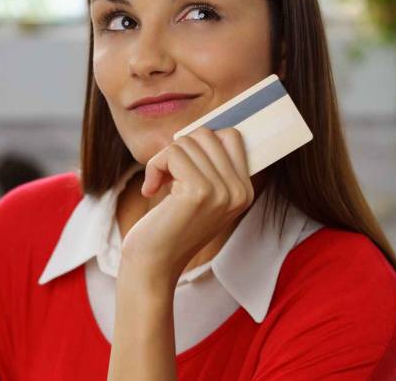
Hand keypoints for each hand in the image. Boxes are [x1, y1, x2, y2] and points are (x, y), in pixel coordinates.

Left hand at [119, 126, 254, 280]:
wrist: (153, 265)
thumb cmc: (169, 229)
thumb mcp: (198, 196)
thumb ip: (208, 167)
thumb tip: (202, 129)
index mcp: (244, 192)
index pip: (231, 137)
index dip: (199, 142)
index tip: (180, 165)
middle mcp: (239, 191)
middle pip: (207, 134)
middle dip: (178, 149)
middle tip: (166, 175)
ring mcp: (222, 192)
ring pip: (187, 142)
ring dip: (163, 159)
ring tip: (159, 185)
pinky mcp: (198, 192)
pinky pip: (172, 153)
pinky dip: (154, 166)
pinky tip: (150, 190)